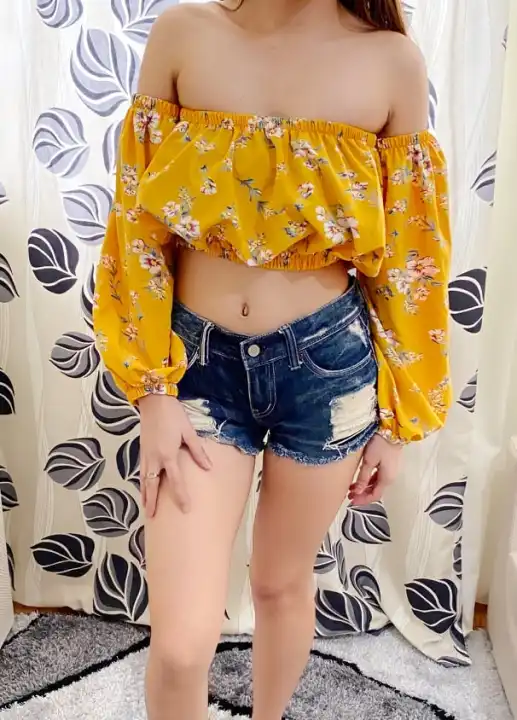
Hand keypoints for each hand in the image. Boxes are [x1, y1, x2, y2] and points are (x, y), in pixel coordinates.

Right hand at [138, 394, 210, 517]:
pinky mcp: (142, 449)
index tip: (185, 509)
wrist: (154, 401)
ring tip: (146, 507)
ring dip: (144, 494)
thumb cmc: (173, 415)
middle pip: (152, 485)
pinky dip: (142, 482)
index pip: (175, 482)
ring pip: (143, 479)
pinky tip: (144, 486)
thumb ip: (197, 452)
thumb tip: (208, 467)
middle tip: (151, 518)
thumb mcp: (188, 432)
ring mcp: (146, 454)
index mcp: (168, 455)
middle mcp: (154, 459)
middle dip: (151, 502)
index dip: (181, 496)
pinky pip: (141, 471)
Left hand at [348, 433, 401, 505]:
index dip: (363, 500)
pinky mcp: (388, 463)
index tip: (351, 501)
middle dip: (363, 494)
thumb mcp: (369, 461)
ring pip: (376, 483)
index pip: (375, 496)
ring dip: (364, 487)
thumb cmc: (380, 444)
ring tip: (352, 488)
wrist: (392, 428)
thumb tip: (358, 492)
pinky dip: (369, 479)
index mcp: (387, 479)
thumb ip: (363, 477)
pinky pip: (378, 476)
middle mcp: (390, 477)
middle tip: (349, 495)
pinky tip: (360, 478)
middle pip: (376, 491)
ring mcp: (390, 470)